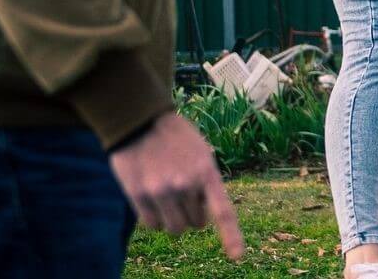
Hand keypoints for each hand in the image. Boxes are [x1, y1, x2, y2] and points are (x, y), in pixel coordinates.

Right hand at [110, 112, 244, 260]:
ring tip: (168, 195)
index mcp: (207, 172)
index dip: (231, 236)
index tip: (238, 257)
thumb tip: (205, 213)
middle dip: (192, 215)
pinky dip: (154, 218)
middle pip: (194, 224)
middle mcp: (186, 185)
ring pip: (174, 228)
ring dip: (173, 219)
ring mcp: (162, 191)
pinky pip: (152, 225)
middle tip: (184, 195)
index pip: (223, 211)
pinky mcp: (139, 196)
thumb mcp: (201, 152)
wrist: (141, 120)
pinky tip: (152, 197)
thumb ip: (206, 181)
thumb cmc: (176, 137)